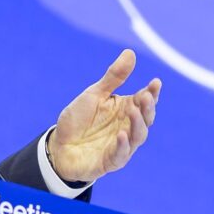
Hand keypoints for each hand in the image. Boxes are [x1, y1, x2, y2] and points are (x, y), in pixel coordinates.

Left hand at [48, 49, 159, 182]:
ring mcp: (121, 146)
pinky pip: (120, 155)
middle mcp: (127, 128)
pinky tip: (121, 135)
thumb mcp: (95, 94)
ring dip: (137, 125)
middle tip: (146, 97)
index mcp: (126, 110)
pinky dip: (122, 146)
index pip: (145, 101)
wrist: (58, 145)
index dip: (152, 92)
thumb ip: (114, 77)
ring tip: (133, 112)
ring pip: (137, 137)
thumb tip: (130, 52)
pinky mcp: (110, 161)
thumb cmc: (80, 119)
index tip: (156, 82)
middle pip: (145, 119)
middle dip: (148, 108)